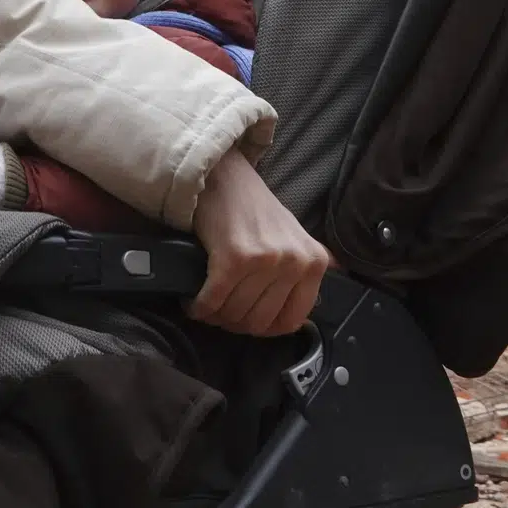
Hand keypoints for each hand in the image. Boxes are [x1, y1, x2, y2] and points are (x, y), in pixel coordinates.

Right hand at [189, 151, 328, 337]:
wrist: (227, 178)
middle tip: (221, 312)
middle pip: (258, 322)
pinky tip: (193, 301)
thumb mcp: (295, 239)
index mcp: (314, 262)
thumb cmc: (256, 211)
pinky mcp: (234, 259)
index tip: (246, 321)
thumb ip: (304, 273)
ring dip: (214, 315)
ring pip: (234, 314)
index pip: (291, 321)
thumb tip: (307, 317)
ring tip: (206, 304)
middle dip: (234, 323)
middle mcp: (294, 263)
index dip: (264, 328)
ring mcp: (265, 261)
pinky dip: (198, 307)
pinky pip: (213, 302)